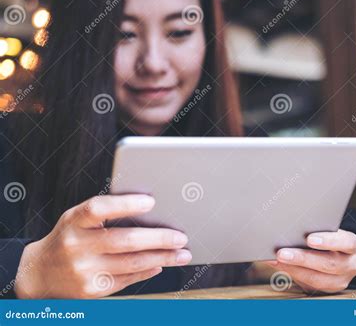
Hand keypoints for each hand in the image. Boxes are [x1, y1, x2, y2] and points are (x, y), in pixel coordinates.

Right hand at [14, 195, 191, 298]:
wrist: (38, 274)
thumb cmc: (68, 237)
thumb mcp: (76, 219)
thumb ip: (105, 212)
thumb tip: (149, 209)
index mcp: (74, 221)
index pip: (99, 209)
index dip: (125, 204)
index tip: (151, 201)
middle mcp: (77, 246)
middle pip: (125, 240)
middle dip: (159, 238)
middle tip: (181, 237)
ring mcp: (84, 270)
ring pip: (132, 263)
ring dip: (163, 258)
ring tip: (182, 253)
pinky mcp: (92, 290)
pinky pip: (128, 279)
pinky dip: (148, 270)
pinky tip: (161, 264)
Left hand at [265, 229, 355, 292]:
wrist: (335, 254)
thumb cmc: (327, 238)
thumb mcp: (328, 231)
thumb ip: (315, 230)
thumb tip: (290, 228)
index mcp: (352, 245)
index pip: (345, 242)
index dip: (328, 241)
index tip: (309, 239)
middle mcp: (351, 265)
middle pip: (328, 264)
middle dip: (302, 259)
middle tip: (282, 253)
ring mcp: (341, 281)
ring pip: (317, 279)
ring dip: (293, 269)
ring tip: (276, 260)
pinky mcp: (327, 290)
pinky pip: (308, 285)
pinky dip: (291, 274)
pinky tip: (278, 266)